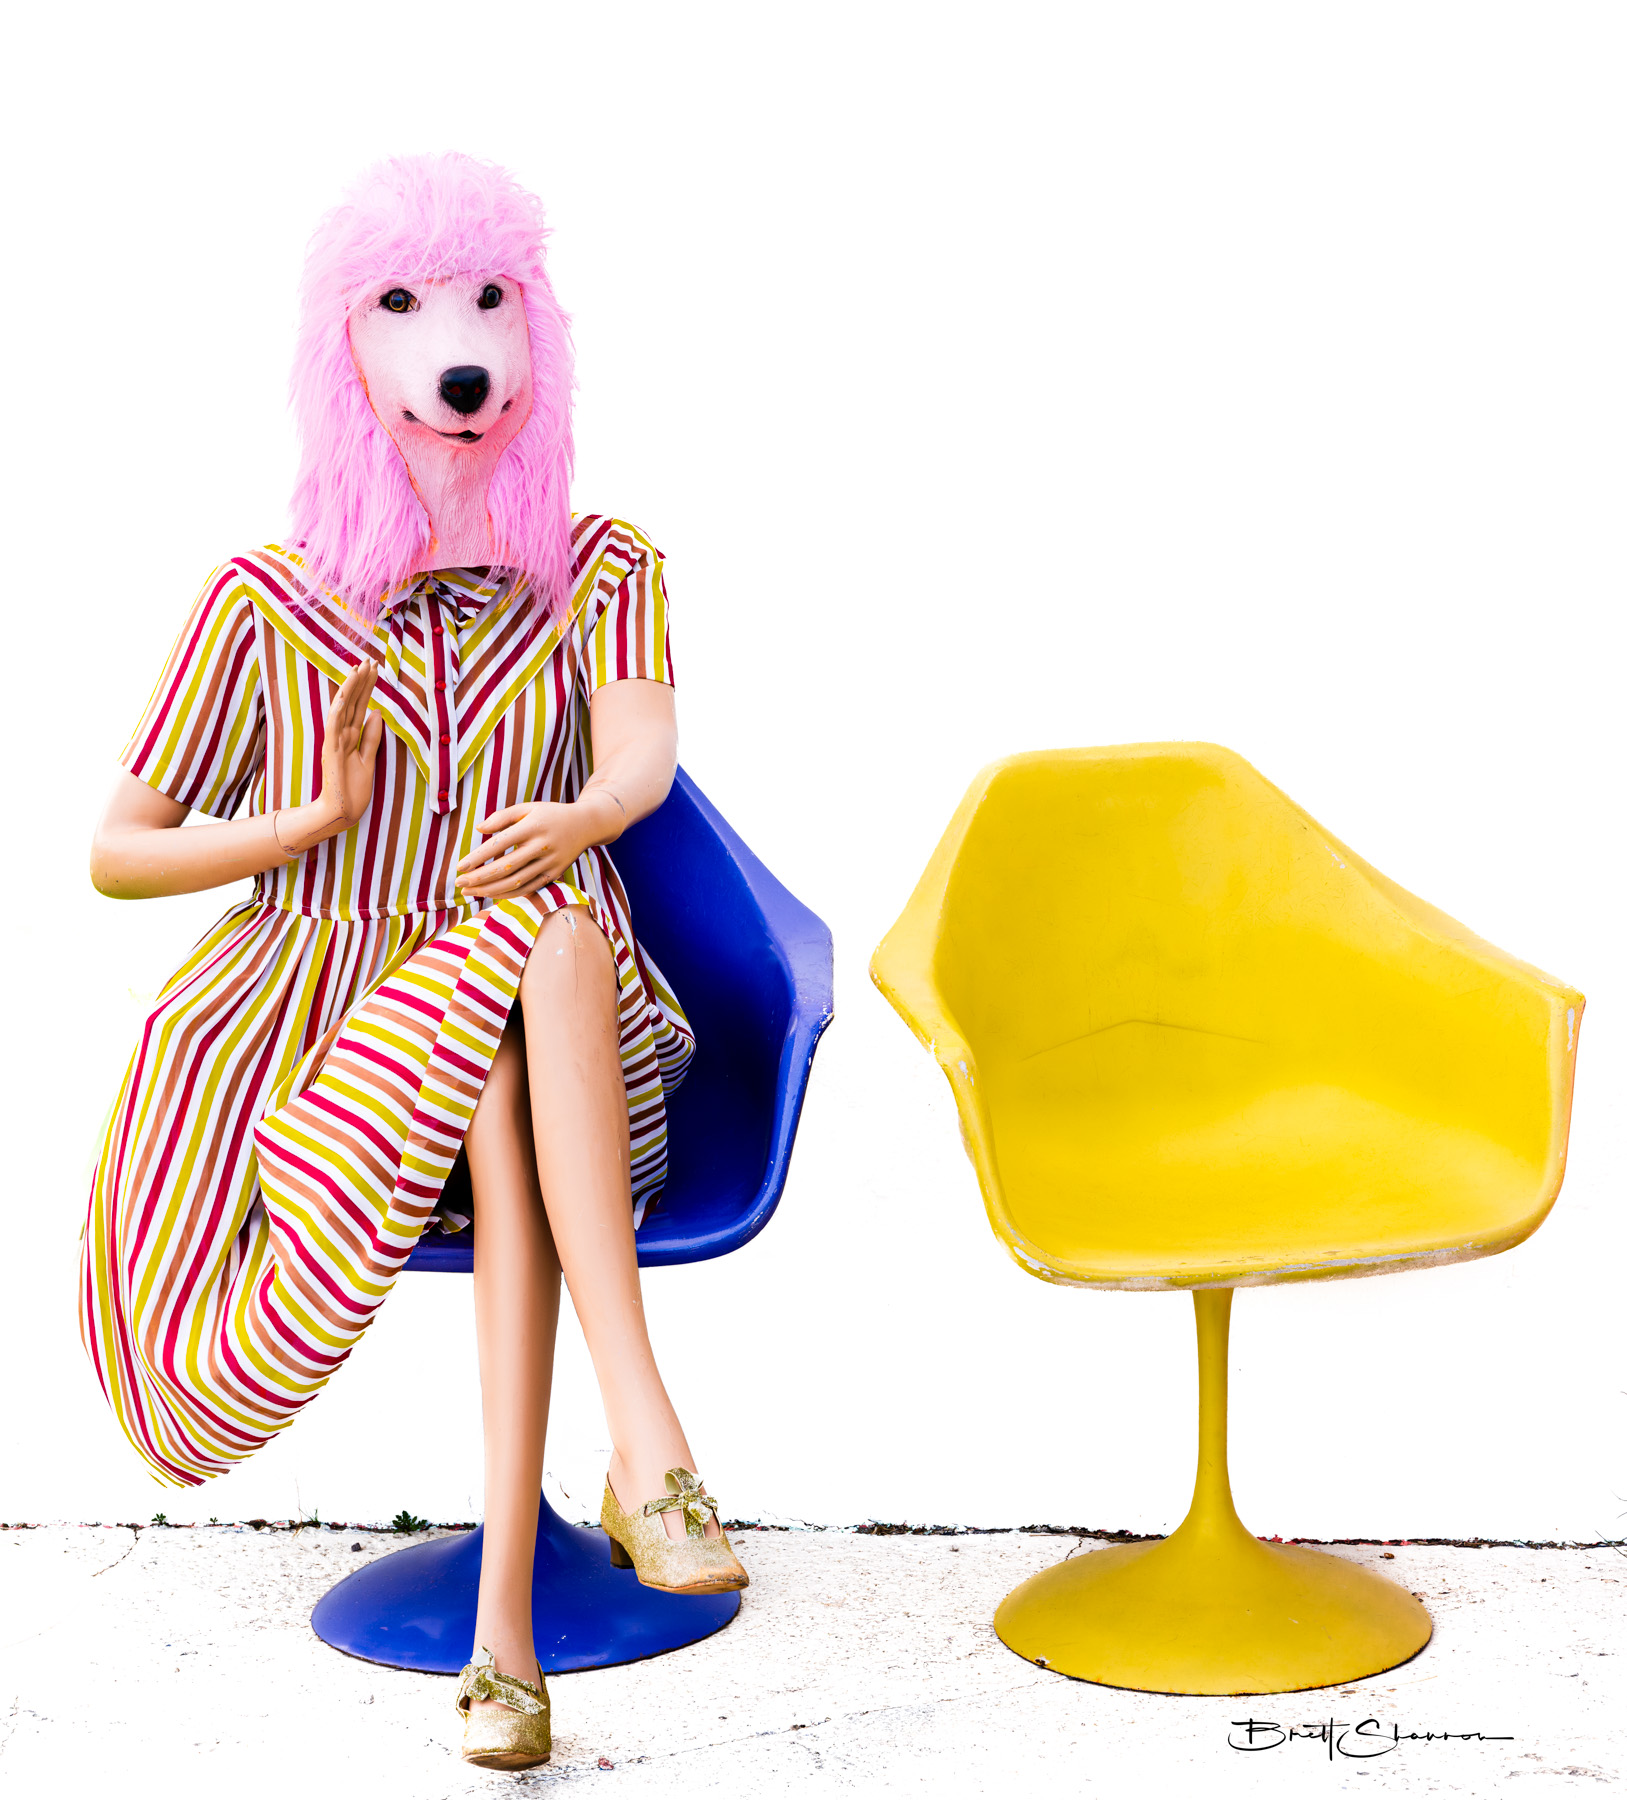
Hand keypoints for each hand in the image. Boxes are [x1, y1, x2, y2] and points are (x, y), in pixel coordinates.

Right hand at [317, 662, 384, 828]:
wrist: (342, 812)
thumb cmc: (354, 790)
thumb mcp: (369, 759)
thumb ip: (372, 737)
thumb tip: (377, 712)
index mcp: (351, 737)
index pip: (360, 706)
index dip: (367, 687)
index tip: (375, 667)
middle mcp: (341, 735)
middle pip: (353, 702)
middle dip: (361, 680)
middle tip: (369, 659)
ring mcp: (334, 741)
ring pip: (342, 708)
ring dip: (350, 688)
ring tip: (359, 668)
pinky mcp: (330, 751)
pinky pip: (333, 726)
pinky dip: (339, 709)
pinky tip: (345, 693)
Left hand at [455, 802, 590, 898]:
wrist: (586, 825)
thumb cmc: (550, 815)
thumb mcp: (527, 808)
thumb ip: (502, 816)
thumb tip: (479, 829)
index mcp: (533, 826)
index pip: (500, 844)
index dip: (478, 857)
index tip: (460, 867)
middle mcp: (542, 846)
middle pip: (505, 867)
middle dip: (480, 878)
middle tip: (459, 884)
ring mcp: (549, 862)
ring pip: (516, 881)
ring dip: (490, 889)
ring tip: (470, 892)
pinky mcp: (554, 874)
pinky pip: (528, 888)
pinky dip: (508, 894)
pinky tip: (491, 895)